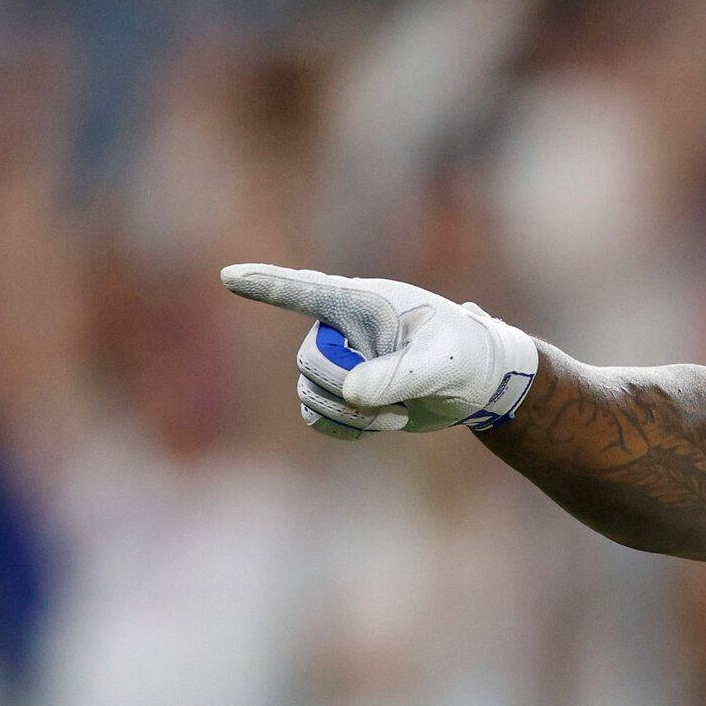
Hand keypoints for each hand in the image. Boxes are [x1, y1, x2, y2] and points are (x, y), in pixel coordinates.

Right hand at [220, 264, 536, 439]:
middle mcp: (341, 327)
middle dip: (345, 392)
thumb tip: (350, 392)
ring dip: (351, 415)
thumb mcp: (441, 364)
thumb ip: (399, 375)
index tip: (229, 277)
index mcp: (365, 302)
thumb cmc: (465, 356)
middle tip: (398, 404)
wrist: (476, 382)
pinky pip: (315, 415)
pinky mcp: (342, 391)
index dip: (265, 285)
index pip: (305, 291)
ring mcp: (338, 359)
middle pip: (309, 363)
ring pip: (309, 393)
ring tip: (399, 415)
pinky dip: (343, 428)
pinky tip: (377, 426)